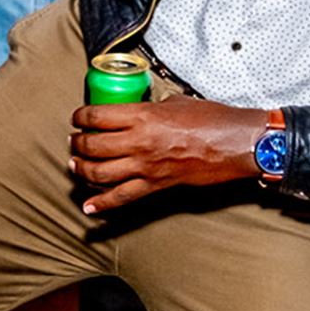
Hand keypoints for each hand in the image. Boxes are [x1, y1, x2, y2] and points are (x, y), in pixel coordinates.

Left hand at [69, 96, 267, 213]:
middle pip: (92, 146)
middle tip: (74, 141)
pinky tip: (89, 207)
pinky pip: (122, 198)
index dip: (80, 117)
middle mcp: (139, 142)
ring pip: (100, 173)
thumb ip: (151, 108)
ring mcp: (146, 167)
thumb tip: (137, 112)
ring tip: (76, 165)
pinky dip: (102, 204)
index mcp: (142, 116)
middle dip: (78, 143)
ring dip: (82, 170)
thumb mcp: (175, 103)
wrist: (235, 144)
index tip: (78, 118)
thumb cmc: (211, 118)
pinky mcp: (156, 185)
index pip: (97, 116)